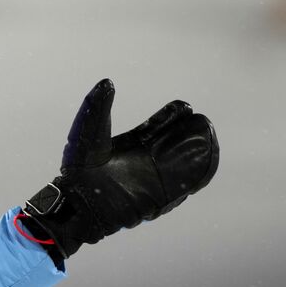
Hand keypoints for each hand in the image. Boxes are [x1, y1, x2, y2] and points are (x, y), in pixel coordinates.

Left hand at [21, 79, 218, 259]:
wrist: (78, 204)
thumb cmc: (79, 170)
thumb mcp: (88, 133)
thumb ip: (97, 108)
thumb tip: (106, 82)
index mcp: (134, 143)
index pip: (161, 123)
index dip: (174, 114)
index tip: (184, 107)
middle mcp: (147, 160)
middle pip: (179, 140)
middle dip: (191, 130)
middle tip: (200, 121)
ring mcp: (155, 179)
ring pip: (187, 161)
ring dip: (199, 149)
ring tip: (206, 137)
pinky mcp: (160, 198)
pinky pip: (187, 186)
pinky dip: (200, 173)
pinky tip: (207, 160)